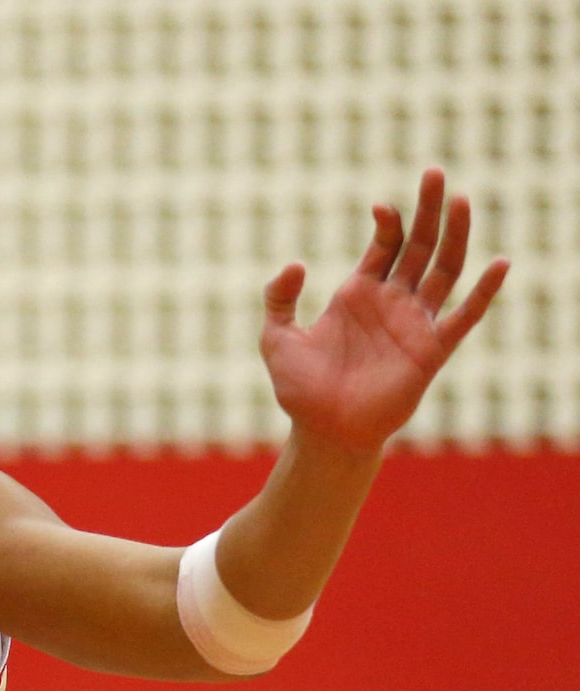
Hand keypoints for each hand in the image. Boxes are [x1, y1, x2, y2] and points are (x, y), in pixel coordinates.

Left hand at [262, 168, 507, 456]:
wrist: (323, 432)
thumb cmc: (300, 390)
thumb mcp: (276, 338)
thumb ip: (278, 299)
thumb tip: (295, 263)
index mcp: (359, 293)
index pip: (386, 244)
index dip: (388, 222)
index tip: (381, 207)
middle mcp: (392, 302)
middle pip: (420, 245)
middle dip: (428, 209)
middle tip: (434, 173)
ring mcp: (414, 323)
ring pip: (444, 270)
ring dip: (455, 236)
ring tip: (462, 200)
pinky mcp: (432, 350)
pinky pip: (464, 316)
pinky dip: (483, 291)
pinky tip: (499, 264)